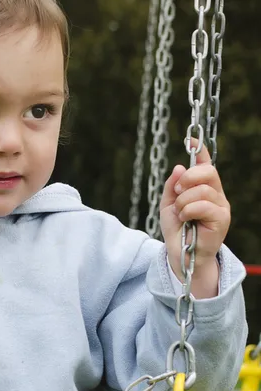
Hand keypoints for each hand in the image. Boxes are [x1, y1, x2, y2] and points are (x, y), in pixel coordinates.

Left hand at [159, 143, 229, 297]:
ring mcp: (221, 206)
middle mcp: (216, 194)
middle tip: (177, 192)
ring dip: (183, 201)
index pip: (206, 164)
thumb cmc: (176, 228)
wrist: (180, 252)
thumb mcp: (168, 203)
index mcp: (203, 188)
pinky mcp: (222, 219)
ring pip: (202, 190)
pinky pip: (204, 205)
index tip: (190, 138)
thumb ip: (172, 185)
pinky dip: (188, 210)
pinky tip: (185, 218)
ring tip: (180, 213)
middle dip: (187, 178)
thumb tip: (179, 166)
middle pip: (207, 171)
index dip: (200, 150)